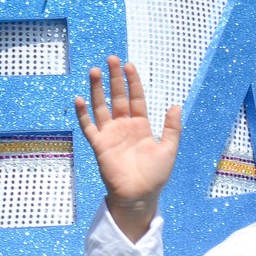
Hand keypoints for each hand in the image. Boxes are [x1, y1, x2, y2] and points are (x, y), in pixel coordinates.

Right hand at [74, 56, 182, 240]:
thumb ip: (172, 128)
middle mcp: (124, 127)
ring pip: (101, 106)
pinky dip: (83, 114)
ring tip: (94, 71)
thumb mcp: (169, 149)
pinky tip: (79, 99)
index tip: (129, 65)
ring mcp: (110, 134)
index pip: (136, 98)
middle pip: (118, 97)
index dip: (133, 82)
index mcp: (141, 126)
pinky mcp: (99, 145)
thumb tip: (176, 105)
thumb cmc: (155, 175)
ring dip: (97, 89)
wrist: (140, 195)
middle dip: (115, 78)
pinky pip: (89, 126)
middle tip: (111, 59)